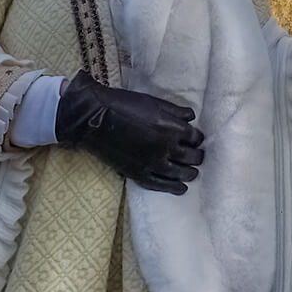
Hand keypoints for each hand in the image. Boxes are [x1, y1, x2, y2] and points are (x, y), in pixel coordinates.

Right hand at [55, 71, 204, 194]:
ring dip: (189, 173)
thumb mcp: (154, 102)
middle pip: (191, 157)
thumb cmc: (125, 105)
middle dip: (197, 156)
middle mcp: (166, 148)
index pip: (195, 138)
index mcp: (171, 128)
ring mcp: (153, 163)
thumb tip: (191, 117)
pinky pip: (161, 184)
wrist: (95, 119)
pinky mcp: (139, 174)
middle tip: (197, 156)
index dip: (197, 139)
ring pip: (180, 173)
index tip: (195, 140)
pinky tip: (181, 188)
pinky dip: (173, 188)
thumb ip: (175, 111)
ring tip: (192, 173)